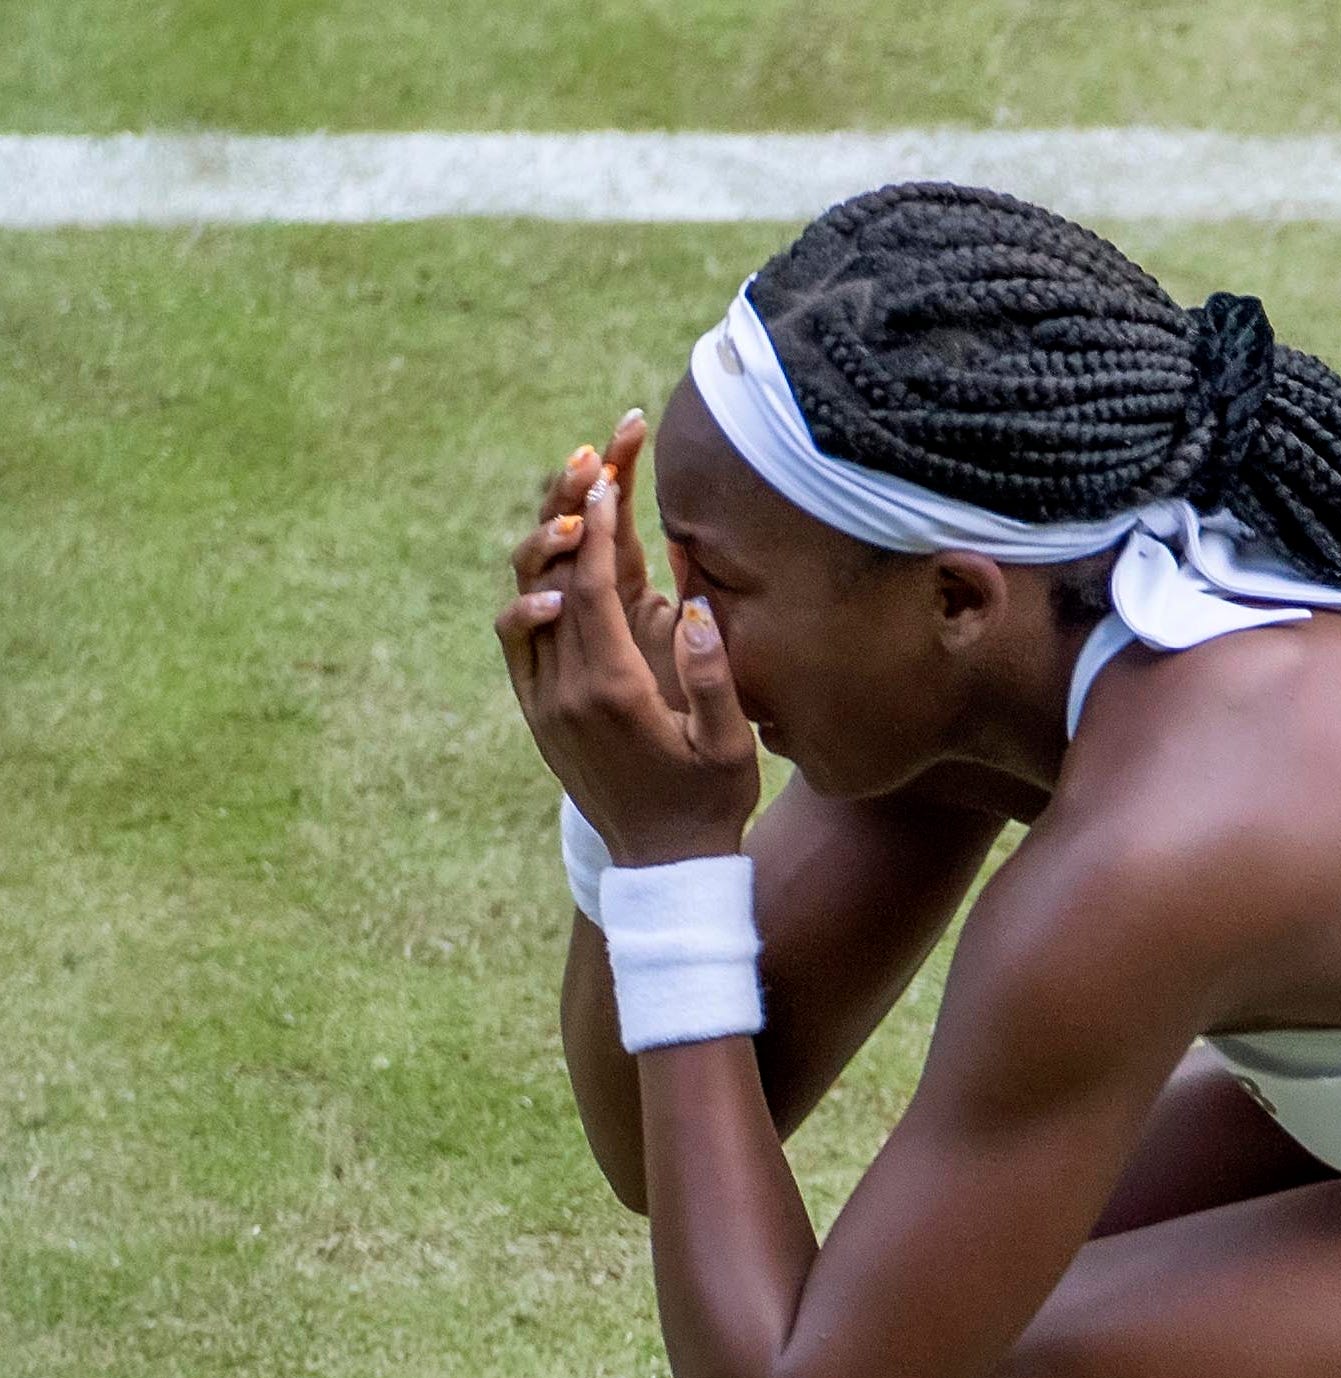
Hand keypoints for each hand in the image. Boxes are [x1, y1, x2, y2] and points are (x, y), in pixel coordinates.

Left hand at [500, 445, 758, 865]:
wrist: (662, 865)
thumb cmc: (710, 803)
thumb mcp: (729, 747)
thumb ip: (712, 677)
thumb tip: (694, 606)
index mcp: (614, 694)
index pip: (592, 588)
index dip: (599, 526)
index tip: (609, 472)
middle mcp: (565, 692)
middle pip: (551, 579)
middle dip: (568, 512)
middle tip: (588, 457)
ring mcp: (543, 701)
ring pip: (525, 599)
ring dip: (547, 544)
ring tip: (574, 496)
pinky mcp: (537, 708)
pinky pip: (519, 632)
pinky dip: (534, 586)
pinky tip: (563, 559)